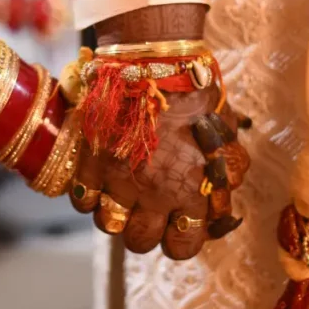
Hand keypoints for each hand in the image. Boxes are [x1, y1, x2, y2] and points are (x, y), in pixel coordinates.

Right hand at [70, 87, 249, 259]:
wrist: (152, 63)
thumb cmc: (193, 93)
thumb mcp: (223, 132)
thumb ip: (226, 168)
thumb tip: (225, 192)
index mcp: (190, 192)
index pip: (183, 245)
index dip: (179, 238)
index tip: (176, 224)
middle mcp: (154, 195)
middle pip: (141, 242)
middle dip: (144, 230)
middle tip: (145, 209)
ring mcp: (118, 181)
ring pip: (109, 226)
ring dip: (113, 214)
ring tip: (119, 195)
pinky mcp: (91, 164)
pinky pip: (82, 202)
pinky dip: (88, 196)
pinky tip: (99, 180)